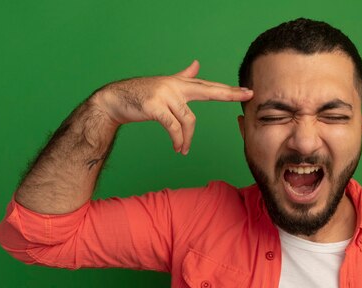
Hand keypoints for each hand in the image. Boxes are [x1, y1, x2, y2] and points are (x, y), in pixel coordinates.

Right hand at [93, 60, 252, 154]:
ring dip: (187, 139)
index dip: (228, 90)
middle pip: (207, 90)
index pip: (208, 86)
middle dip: (228, 93)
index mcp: (179, 84)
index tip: (248, 91)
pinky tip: (178, 148)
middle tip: (247, 95)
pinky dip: (178, 140)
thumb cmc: (141, 95)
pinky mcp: (155, 106)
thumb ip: (183, 76)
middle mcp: (175, 86)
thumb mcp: (165, 84)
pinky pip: (173, 127)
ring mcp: (164, 94)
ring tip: (183, 150)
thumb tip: (197, 64)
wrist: (114, 99)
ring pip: (188, 120)